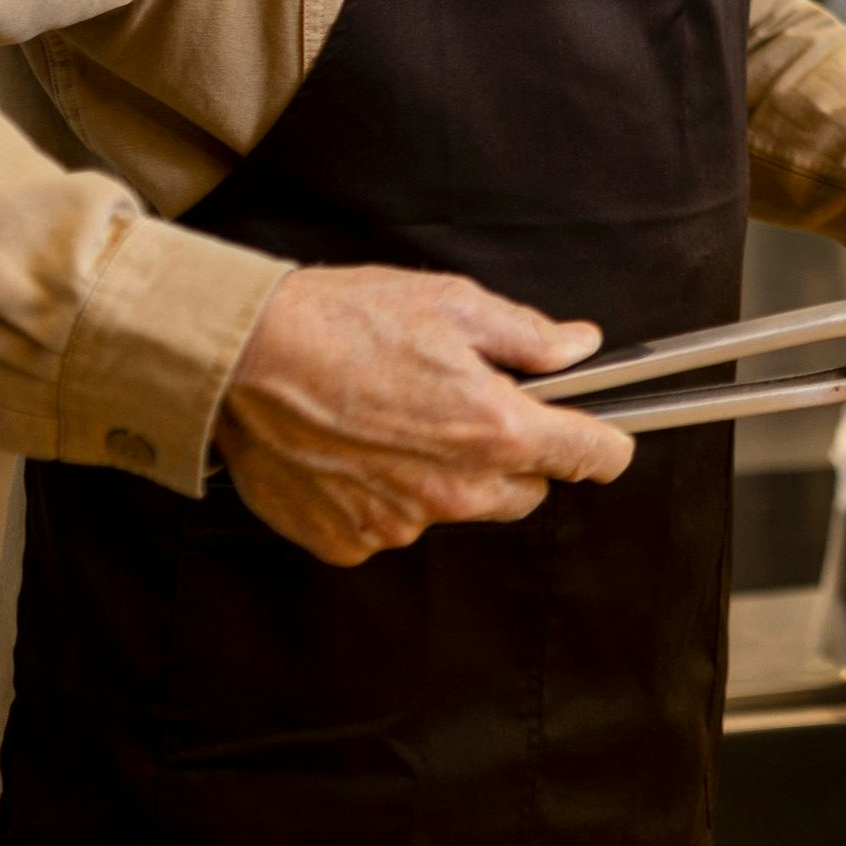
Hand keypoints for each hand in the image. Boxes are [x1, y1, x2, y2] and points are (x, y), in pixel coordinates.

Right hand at [208, 265, 636, 566]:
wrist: (240, 359)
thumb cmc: (343, 322)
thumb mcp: (452, 304)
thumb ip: (528, 336)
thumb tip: (578, 348)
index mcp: (494, 430)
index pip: (589, 457)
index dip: (604, 443)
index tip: (605, 439)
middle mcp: (454, 490)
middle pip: (524, 493)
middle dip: (515, 459)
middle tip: (472, 411)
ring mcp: (400, 523)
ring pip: (454, 509)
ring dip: (442, 477)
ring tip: (393, 420)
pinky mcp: (348, 542)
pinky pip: (389, 525)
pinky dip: (382, 496)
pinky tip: (353, 448)